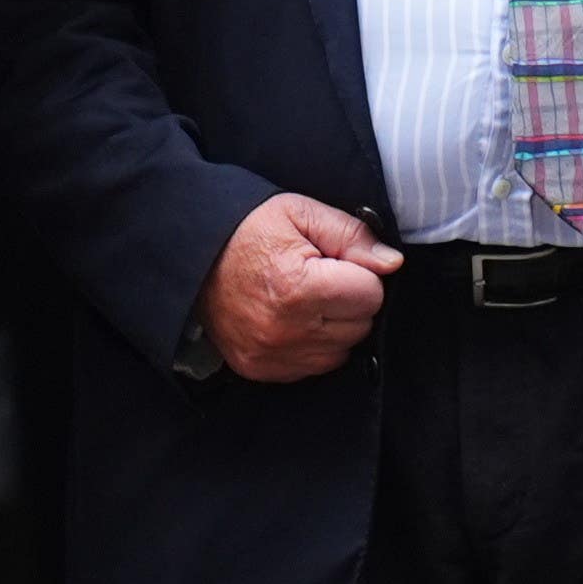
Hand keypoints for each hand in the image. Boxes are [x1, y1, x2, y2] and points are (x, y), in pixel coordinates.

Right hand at [200, 192, 399, 382]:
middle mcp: (287, 330)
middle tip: (318, 278)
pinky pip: (314, 367)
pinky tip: (291, 319)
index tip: (334, 262)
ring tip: (304, 298)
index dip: (359, 273)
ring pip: (341, 350)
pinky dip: (312, 345)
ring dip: (333, 326)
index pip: (371, 294)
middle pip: (360, 325)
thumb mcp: (300, 213)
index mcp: (299, 288)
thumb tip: (392, 263)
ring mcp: (273, 356)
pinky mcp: (263, 370)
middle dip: (348, 300)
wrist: (190, 258)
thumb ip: (352, 235)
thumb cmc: (247, 230)